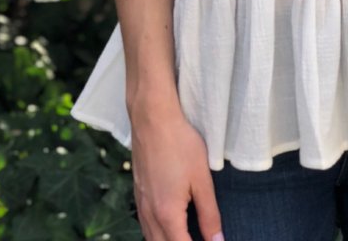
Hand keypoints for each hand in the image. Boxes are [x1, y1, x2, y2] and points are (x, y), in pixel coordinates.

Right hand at [131, 108, 223, 240]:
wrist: (152, 118)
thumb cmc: (180, 144)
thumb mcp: (201, 178)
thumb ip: (209, 214)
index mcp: (167, 215)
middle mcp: (150, 215)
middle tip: (201, 238)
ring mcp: (140, 204)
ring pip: (151, 238)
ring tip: (186, 235)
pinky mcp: (137, 194)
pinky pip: (145, 225)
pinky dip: (157, 233)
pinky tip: (167, 226)